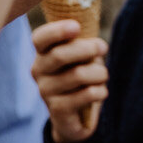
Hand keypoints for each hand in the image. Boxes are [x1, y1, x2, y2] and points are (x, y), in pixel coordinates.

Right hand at [31, 20, 107, 142]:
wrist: (76, 116)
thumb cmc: (81, 75)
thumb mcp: (81, 55)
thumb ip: (83, 42)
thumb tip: (96, 41)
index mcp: (42, 53)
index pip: (40, 38)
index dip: (57, 31)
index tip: (77, 27)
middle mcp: (38, 71)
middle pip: (60, 55)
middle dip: (88, 49)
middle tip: (103, 48)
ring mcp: (45, 91)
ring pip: (77, 75)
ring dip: (99, 72)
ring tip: (103, 75)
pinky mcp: (57, 110)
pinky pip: (86, 94)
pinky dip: (100, 91)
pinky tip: (100, 92)